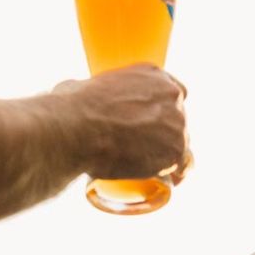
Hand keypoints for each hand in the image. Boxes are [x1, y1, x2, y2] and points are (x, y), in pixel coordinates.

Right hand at [58, 63, 190, 185]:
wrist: (77, 129)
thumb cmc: (72, 107)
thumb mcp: (83, 84)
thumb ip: (90, 89)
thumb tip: (75, 93)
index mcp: (152, 74)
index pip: (171, 94)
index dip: (162, 111)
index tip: (153, 123)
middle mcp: (171, 95)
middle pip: (178, 119)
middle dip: (165, 134)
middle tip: (145, 149)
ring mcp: (177, 123)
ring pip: (180, 143)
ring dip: (168, 155)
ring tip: (152, 168)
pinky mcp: (175, 150)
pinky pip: (182, 166)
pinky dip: (175, 174)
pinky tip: (168, 180)